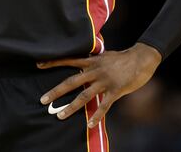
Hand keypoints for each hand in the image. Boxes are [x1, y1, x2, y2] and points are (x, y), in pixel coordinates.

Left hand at [37, 42, 161, 127]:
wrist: (142, 58)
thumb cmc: (123, 58)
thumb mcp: (104, 56)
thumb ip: (93, 60)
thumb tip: (83, 61)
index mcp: (92, 61)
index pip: (69, 61)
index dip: (53, 62)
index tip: (39, 65)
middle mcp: (95, 71)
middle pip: (71, 81)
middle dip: (56, 91)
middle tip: (43, 100)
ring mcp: (105, 81)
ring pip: (84, 96)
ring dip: (71, 107)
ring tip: (60, 115)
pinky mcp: (115, 91)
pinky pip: (104, 105)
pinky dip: (97, 116)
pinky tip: (90, 125)